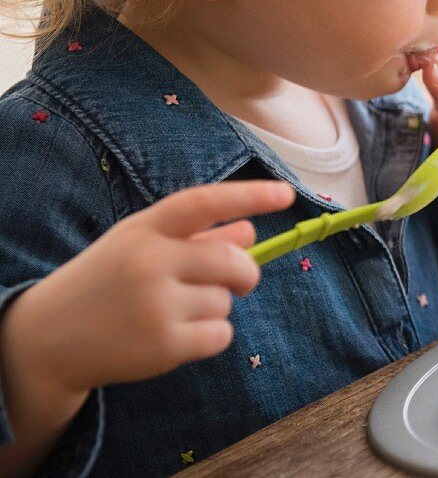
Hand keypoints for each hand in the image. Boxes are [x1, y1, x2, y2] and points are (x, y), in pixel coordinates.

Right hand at [2, 180, 294, 397]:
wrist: (49, 339)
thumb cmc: (108, 281)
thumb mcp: (143, 246)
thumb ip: (196, 236)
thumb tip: (251, 230)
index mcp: (144, 229)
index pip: (203, 202)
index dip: (248, 196)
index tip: (285, 194)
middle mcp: (150, 262)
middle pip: (233, 261)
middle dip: (245, 273)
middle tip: (238, 280)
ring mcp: (156, 305)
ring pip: (226, 300)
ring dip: (215, 306)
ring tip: (174, 310)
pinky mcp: (164, 345)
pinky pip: (222, 334)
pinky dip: (211, 335)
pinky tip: (178, 334)